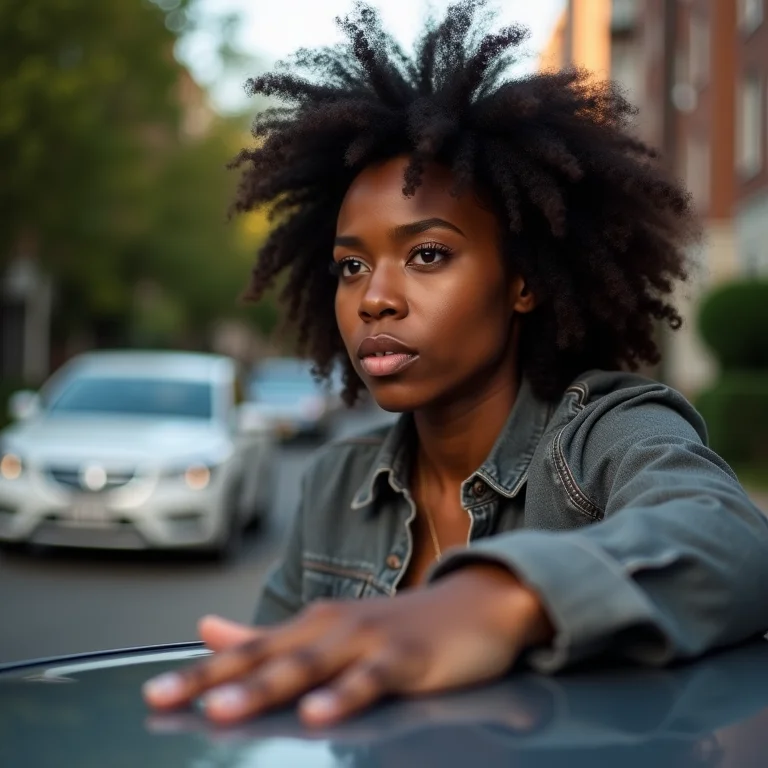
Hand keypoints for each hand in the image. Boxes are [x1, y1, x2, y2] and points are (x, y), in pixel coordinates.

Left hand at [142, 564, 552, 726]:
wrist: (475, 604)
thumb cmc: (399, 626)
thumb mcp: (329, 630)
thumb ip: (268, 635)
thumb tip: (208, 629)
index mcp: (312, 627)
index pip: (247, 651)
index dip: (200, 673)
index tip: (153, 694)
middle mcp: (333, 628)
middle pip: (266, 657)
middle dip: (215, 680)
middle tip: (165, 700)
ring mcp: (369, 640)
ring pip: (311, 666)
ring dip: (267, 686)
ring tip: (224, 710)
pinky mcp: (406, 657)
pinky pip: (371, 680)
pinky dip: (343, 696)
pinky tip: (317, 714)